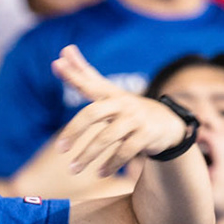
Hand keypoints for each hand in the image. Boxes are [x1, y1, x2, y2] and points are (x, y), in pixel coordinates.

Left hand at [53, 45, 190, 174]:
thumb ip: (85, 74)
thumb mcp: (108, 92)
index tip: (56, 63)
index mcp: (110, 94)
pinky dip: (110, 164)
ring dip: (88, 155)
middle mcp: (122, 103)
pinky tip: (100, 173)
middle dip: (74, 131)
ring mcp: (135, 119)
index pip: (88, 83)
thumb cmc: (128, 109)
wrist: (167, 124)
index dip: (73, 73)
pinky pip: (125, 152)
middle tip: (60, 149)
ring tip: (73, 169)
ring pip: (107, 138)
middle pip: (93, 114)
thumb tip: (64, 50)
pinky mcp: (146, 135)